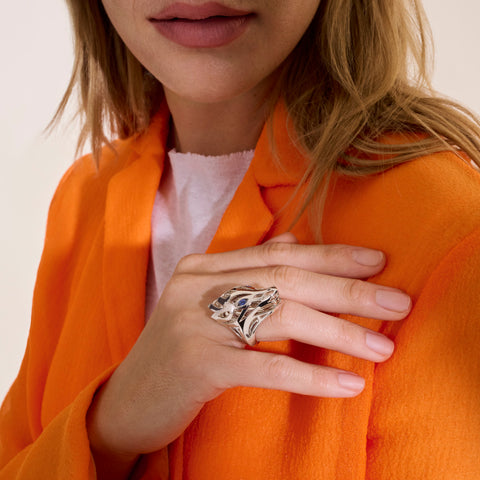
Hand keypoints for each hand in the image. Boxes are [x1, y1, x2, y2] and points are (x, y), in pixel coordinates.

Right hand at [87, 234, 410, 471]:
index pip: (278, 254)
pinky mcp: (196, 365)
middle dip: (347, 289)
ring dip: (339, 331)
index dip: (330, 255)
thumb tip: (292, 241)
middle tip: (397, 300)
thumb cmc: (176, 351)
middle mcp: (198, 285)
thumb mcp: (208, 303)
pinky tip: (349, 383)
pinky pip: (264, 368)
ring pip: (280, 316)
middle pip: (286, 278)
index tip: (377, 261)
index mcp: (203, 266)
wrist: (125, 400)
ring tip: (384, 346)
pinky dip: (310, 376)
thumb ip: (246, 268)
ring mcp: (195, 322)